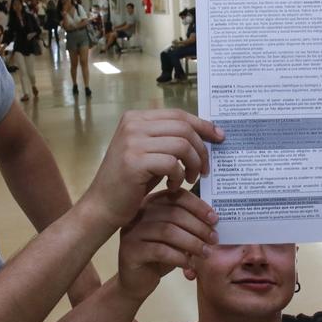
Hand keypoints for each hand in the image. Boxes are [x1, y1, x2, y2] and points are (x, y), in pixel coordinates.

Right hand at [81, 110, 223, 229]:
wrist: (102, 206)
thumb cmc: (130, 182)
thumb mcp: (149, 153)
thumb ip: (169, 139)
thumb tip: (205, 133)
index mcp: (136, 118)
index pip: (178, 115)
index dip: (202, 125)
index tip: (219, 137)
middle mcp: (132, 124)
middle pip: (183, 127)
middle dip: (201, 149)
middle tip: (205, 169)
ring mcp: (132, 141)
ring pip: (181, 144)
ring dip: (193, 164)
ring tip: (190, 179)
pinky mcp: (134, 161)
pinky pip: (172, 163)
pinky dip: (179, 176)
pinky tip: (173, 186)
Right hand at [117, 189, 217, 301]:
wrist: (137, 280)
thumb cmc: (159, 256)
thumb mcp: (176, 237)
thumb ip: (188, 225)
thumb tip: (213, 220)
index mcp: (152, 203)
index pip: (177, 196)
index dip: (198, 206)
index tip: (214, 219)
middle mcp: (139, 213)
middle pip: (174, 213)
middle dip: (198, 226)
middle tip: (213, 239)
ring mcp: (132, 231)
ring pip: (167, 231)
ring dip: (191, 242)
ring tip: (205, 253)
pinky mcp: (130, 250)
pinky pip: (159, 250)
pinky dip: (178, 257)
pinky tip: (188, 265)